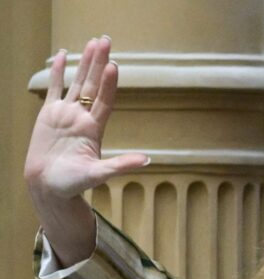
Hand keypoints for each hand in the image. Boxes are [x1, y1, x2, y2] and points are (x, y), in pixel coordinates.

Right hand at [24, 36, 148, 264]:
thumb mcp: (99, 174)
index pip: (104, 100)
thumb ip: (121, 165)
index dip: (109, 84)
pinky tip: (63, 55)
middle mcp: (82, 117)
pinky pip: (55, 88)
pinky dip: (59, 72)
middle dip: (99, 63)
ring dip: (84, 63)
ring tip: (92, 42)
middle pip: (93, 85)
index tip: (113, 66)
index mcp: (94, 129)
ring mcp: (66, 114)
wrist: (49, 186)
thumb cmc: (74, 184)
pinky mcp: (49, 114)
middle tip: (106, 41)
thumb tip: (148, 161)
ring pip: (76, 83)